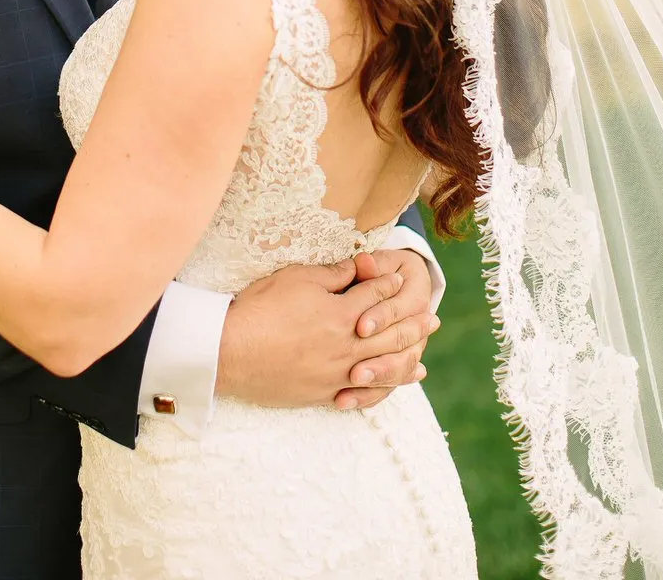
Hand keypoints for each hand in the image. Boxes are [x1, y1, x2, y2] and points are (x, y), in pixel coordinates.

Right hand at [216, 257, 435, 410]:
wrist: (230, 352)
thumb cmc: (261, 309)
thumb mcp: (297, 278)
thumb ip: (333, 275)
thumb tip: (357, 269)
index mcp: (341, 314)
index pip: (376, 296)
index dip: (389, 285)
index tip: (401, 279)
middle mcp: (346, 346)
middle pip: (390, 333)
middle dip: (412, 324)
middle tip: (432, 319)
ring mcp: (336, 374)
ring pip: (383, 367)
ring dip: (407, 357)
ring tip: (423, 352)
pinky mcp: (323, 394)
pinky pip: (362, 394)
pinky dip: (383, 388)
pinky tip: (394, 384)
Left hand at [334, 249, 439, 410]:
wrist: (399, 283)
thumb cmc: (383, 270)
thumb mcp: (380, 264)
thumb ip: (371, 267)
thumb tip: (364, 260)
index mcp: (414, 295)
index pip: (397, 310)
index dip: (379, 317)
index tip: (359, 328)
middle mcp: (416, 327)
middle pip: (399, 346)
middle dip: (377, 361)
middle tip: (354, 372)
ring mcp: (408, 349)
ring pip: (396, 371)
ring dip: (374, 381)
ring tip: (350, 386)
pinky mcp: (393, 367)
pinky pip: (384, 387)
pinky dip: (366, 395)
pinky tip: (344, 401)